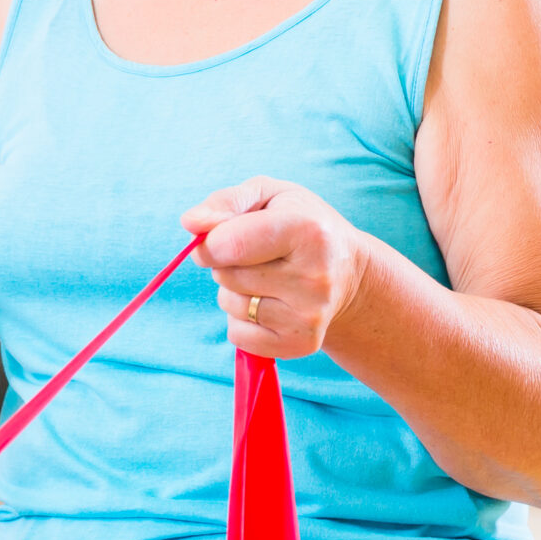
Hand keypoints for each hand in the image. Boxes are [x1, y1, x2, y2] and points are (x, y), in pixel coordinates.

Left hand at [183, 177, 371, 358]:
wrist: (350, 272)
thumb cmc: (301, 224)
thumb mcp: (270, 195)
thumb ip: (225, 202)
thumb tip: (190, 223)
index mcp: (308, 232)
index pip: (228, 245)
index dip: (210, 241)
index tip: (219, 236)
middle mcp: (315, 278)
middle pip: (226, 275)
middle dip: (226, 263)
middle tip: (258, 255)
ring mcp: (309, 316)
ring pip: (230, 305)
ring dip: (235, 290)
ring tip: (268, 278)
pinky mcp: (301, 344)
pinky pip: (238, 334)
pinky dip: (242, 319)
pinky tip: (271, 302)